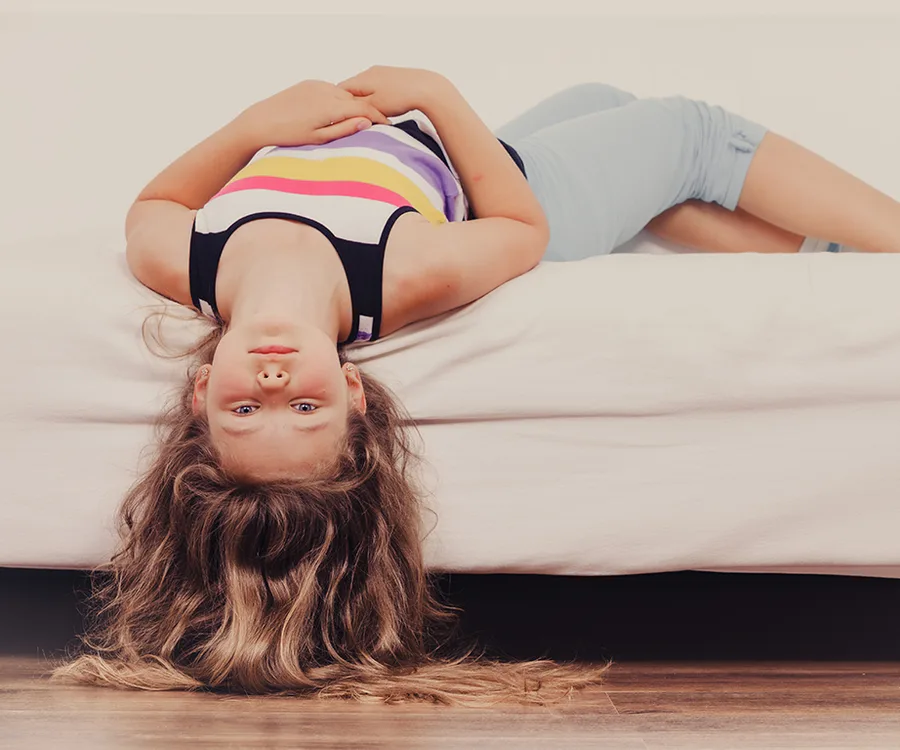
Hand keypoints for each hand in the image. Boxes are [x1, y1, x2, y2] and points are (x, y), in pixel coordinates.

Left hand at [236, 79, 390, 146]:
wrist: (260, 121)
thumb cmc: (288, 135)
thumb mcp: (319, 138)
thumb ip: (344, 129)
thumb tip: (367, 123)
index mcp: (331, 106)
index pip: (365, 108)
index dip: (380, 118)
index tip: (389, 127)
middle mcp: (326, 91)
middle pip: (357, 100)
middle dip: (369, 111)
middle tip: (380, 126)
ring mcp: (317, 85)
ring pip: (345, 94)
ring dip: (354, 105)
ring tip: (361, 120)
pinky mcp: (309, 83)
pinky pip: (332, 90)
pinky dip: (339, 100)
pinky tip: (338, 112)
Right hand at [337, 65, 443, 117]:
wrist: (427, 89)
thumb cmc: (401, 98)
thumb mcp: (373, 106)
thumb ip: (356, 107)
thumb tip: (342, 109)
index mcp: (362, 78)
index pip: (340, 91)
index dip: (341, 106)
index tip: (344, 118)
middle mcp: (370, 72)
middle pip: (353, 89)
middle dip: (354, 104)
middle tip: (360, 118)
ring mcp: (382, 72)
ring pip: (366, 89)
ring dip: (367, 101)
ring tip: (376, 113)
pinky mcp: (393, 76)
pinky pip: (379, 87)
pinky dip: (379, 97)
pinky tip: (388, 105)